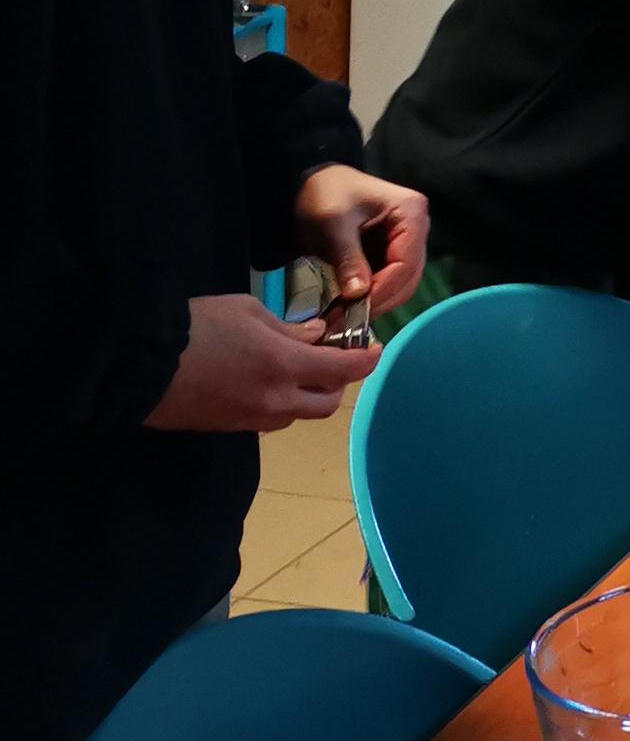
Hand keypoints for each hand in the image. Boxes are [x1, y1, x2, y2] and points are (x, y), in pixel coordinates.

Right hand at [146, 293, 363, 431]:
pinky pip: (273, 419)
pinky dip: (284, 402)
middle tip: (337, 355)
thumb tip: (317, 336)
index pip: (343, 370)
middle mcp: (276, 401)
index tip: (376, 348)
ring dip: (311, 394)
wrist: (141, 367)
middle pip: (328, 402)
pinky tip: (270, 380)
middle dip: (340, 380)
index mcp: (284, 366)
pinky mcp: (232, 428)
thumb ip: (289, 328)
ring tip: (302, 366)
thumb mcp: (248, 312)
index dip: (366, 360)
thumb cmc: (197, 328)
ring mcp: (253, 420)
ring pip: (300, 414)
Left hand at [289, 163, 430, 319]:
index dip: (383, 290)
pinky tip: (347, 308)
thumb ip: (348, 257)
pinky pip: (387, 283)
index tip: (355, 310)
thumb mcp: (333, 223)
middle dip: (379, 301)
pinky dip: (370, 298)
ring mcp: (406, 243)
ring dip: (374, 304)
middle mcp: (416, 229)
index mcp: (411, 212)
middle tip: (346, 321)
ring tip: (343, 318)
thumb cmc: (323, 194)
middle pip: (408, 278)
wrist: (308, 186)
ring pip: (400, 285)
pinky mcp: (390, 255)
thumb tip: (358, 294)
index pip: (406, 262)